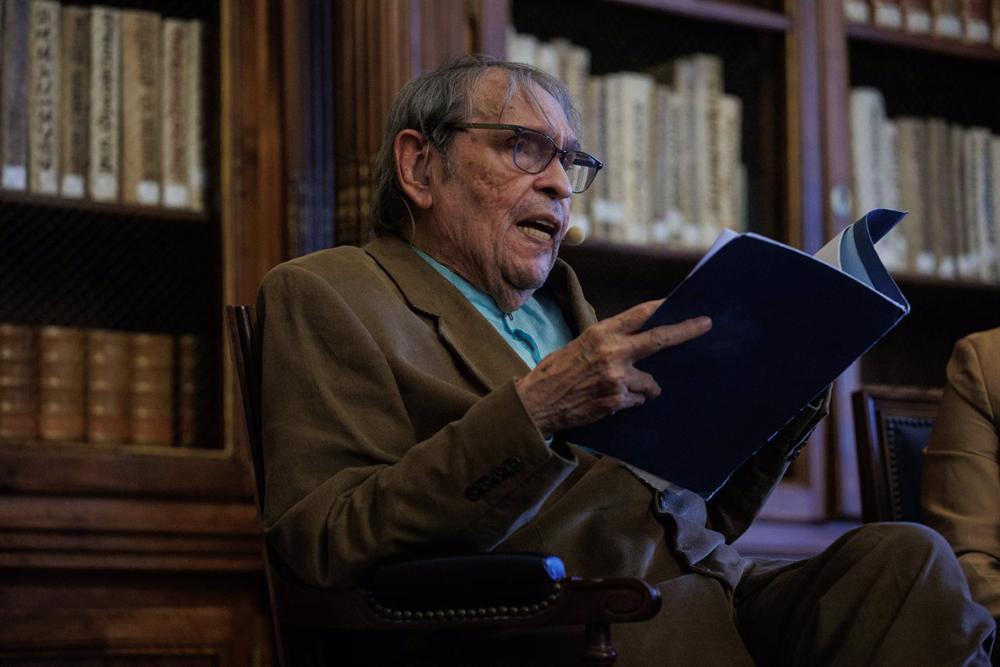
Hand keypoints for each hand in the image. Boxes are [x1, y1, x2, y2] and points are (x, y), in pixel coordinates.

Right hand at [515, 299, 710, 435]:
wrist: (537, 402)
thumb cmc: (555, 373)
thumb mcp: (579, 345)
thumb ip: (608, 342)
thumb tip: (634, 342)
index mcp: (601, 333)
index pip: (640, 315)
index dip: (662, 308)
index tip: (679, 303)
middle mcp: (612, 352)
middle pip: (659, 339)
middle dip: (685, 331)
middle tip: (705, 325)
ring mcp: (617, 377)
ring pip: (649, 382)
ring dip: (641, 387)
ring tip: (615, 389)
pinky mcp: (617, 400)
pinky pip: (637, 400)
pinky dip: (628, 401)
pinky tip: (607, 400)